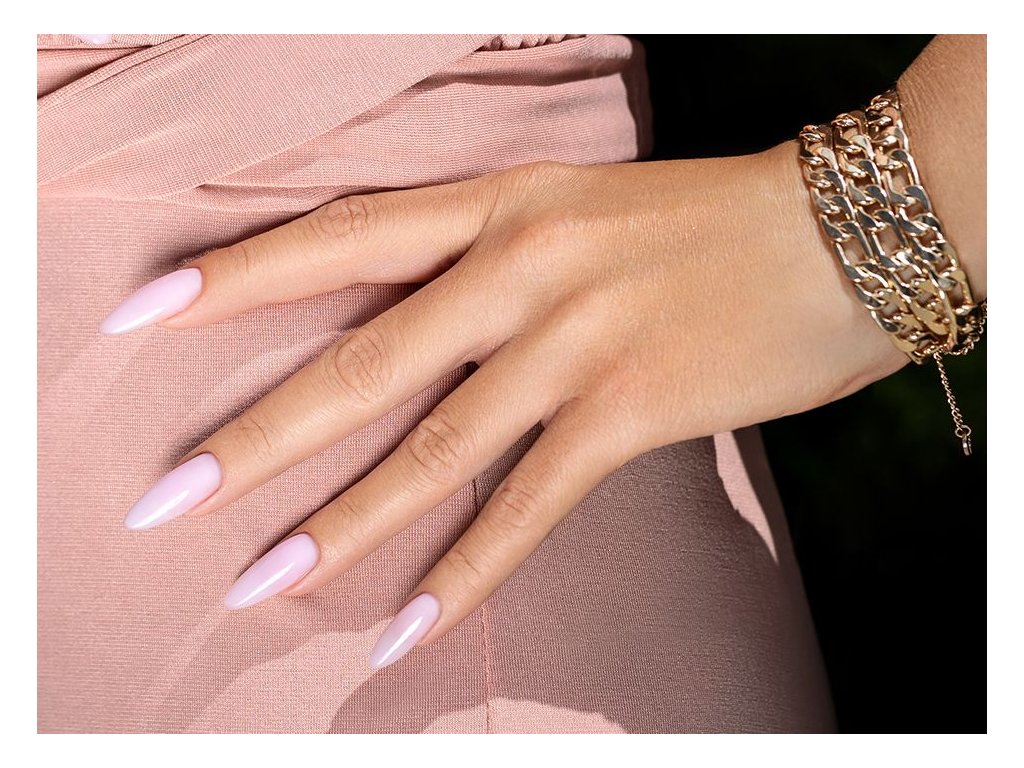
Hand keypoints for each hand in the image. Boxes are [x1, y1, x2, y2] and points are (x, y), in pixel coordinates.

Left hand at [102, 142, 907, 667]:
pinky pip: (527, 504)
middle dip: (255, 437)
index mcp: (502, 203)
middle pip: (360, 362)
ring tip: (263, 580)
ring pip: (432, 447)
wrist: (846, 229)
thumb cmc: (710, 220)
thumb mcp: (580, 209)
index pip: (340, 238)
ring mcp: (575, 341)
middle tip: (168, 497)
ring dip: (342, 524)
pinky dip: (465, 571)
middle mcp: (523, 267)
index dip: (234, 276)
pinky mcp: (632, 409)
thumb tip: (416, 332)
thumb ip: (493, 258)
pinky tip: (406, 625)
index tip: (142, 317)